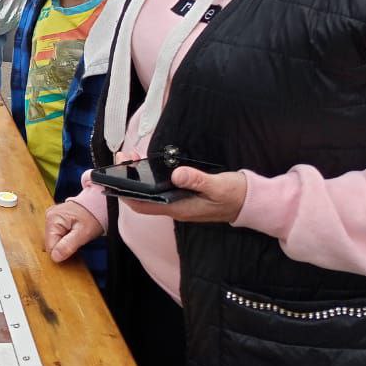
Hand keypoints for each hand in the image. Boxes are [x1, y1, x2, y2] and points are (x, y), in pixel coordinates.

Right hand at [44, 201, 104, 263]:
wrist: (97, 205)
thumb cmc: (92, 216)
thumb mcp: (83, 234)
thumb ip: (68, 245)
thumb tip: (55, 257)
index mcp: (53, 219)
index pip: (50, 247)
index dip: (62, 252)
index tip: (74, 249)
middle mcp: (49, 217)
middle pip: (51, 243)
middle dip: (63, 247)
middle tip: (77, 242)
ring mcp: (51, 217)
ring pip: (53, 240)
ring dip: (64, 243)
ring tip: (76, 237)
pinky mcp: (55, 220)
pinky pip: (56, 235)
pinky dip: (64, 238)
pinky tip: (72, 234)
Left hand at [122, 167, 247, 223]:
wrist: (251, 202)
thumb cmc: (235, 196)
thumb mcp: (218, 186)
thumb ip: (198, 180)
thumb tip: (177, 175)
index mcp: (179, 209)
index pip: (143, 206)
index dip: (126, 194)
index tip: (114, 179)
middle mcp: (175, 207)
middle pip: (143, 197)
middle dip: (128, 181)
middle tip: (122, 158)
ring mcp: (179, 202)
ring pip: (150, 192)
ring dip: (138, 177)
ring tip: (130, 156)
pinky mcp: (183, 195)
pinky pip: (160, 187)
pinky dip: (150, 176)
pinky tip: (147, 163)